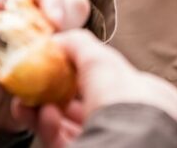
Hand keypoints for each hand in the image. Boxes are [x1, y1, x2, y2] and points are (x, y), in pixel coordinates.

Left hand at [0, 0, 90, 132]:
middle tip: (59, 51)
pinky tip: (60, 93)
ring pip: (83, 35)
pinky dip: (77, 77)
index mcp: (14, 6)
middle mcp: (40, 19)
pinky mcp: (65, 64)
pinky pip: (83, 65)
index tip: (56, 22)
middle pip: (73, 6)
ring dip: (76, 53)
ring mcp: (56, 41)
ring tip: (57, 75)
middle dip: (72, 26)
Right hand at [13, 30, 176, 146]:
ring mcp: (111, 138)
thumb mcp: (100, 60)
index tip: (56, 66)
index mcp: (145, 95)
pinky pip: (65, 141)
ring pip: (72, 124)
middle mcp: (130, 120)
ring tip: (31, 101)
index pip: (111, 78)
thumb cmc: (124, 102)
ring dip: (48, 110)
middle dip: (55, 93)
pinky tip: (43, 115)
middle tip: (35, 85)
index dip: (81, 70)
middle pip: (86, 103)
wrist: (125, 144)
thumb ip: (79, 45)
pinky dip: (50, 127)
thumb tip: (60, 39)